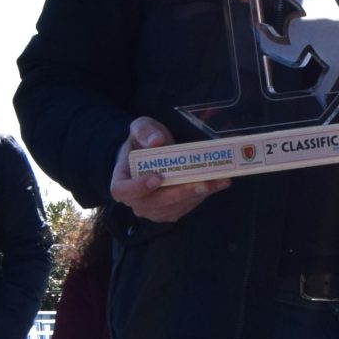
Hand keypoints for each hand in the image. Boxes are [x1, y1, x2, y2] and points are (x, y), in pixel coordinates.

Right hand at [110, 116, 226, 224]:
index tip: (157, 178)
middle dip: (180, 193)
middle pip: (154, 204)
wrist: (152, 154)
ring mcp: (153, 209)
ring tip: (216, 182)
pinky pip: (185, 208)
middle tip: (202, 183)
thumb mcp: (141, 128)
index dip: (138, 188)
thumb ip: (144, 131)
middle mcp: (136, 200)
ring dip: (196, 196)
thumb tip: (156, 141)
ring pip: (173, 208)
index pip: (122, 191)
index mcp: (122, 179)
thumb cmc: (143, 142)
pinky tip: (217, 184)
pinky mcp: (170, 211)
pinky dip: (202, 196)